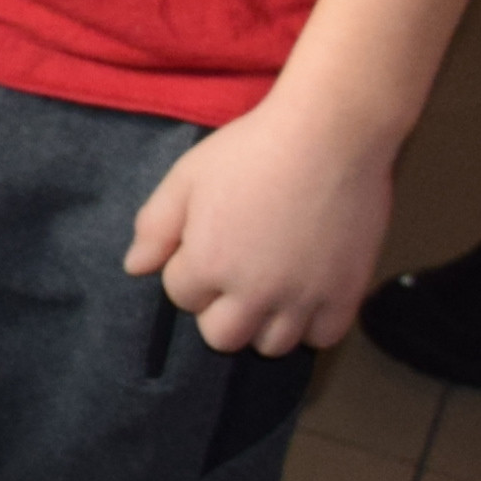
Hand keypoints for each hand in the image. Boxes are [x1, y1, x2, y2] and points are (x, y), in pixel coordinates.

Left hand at [122, 93, 392, 357]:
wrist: (329, 135)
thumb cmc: (251, 150)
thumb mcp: (187, 177)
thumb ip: (155, 226)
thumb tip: (135, 268)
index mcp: (208, 264)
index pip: (181, 296)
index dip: (190, 270)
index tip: (208, 244)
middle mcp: (253, 292)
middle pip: (222, 336)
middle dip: (220, 310)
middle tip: (235, 275)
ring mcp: (302, 298)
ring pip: (272, 345)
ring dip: (264, 323)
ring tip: (270, 287)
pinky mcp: (345, 294)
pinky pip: (323, 338)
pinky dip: (313, 324)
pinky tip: (306, 295)